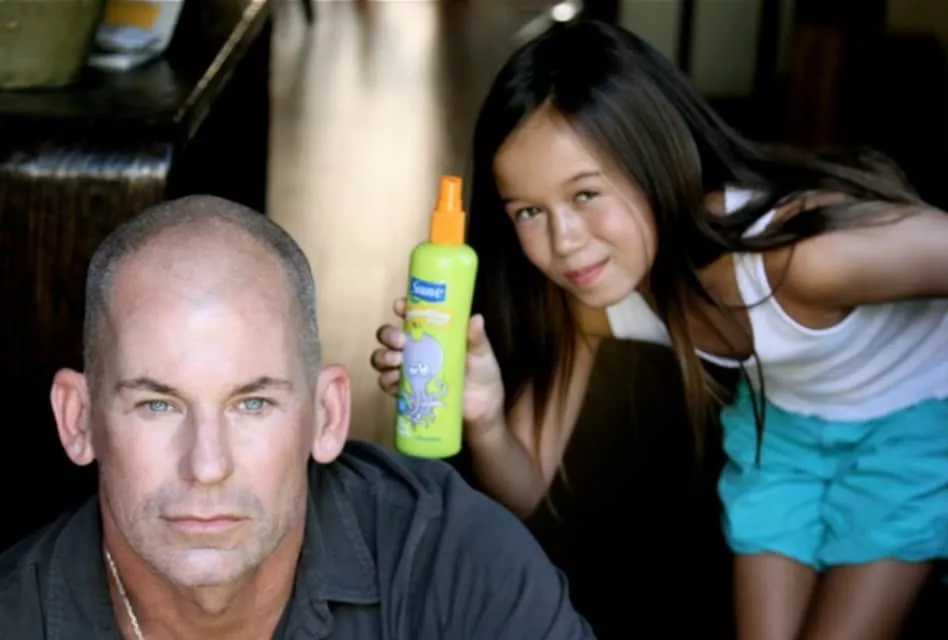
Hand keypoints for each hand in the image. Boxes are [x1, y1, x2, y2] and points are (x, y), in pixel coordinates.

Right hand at [370, 297, 505, 434]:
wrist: (483, 406)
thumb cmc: (481, 372)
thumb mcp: (481, 352)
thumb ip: (476, 337)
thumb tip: (476, 318)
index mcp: (431, 333)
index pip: (410, 315)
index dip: (401, 308)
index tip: (399, 306)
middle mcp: (415, 349)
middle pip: (388, 336)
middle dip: (388, 335)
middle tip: (401, 341)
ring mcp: (408, 370)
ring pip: (382, 358)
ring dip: (384, 358)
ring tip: (398, 361)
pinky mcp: (407, 391)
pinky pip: (387, 384)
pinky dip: (387, 381)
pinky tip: (396, 381)